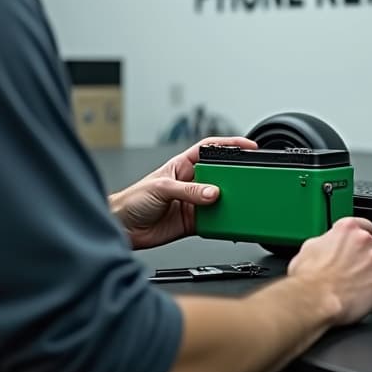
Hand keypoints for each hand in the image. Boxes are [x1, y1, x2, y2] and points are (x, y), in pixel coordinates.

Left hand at [109, 136, 257, 249]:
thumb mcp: (161, 188)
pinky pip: (213, 221)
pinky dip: (221, 223)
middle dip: (233, 178)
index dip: (230, 145)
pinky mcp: (192, 222)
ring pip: (219, 200)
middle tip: (245, 181)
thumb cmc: (132, 199)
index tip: (248, 146)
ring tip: (235, 204)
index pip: (211, 149)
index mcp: (182, 165)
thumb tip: (212, 193)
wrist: (122, 227)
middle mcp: (190, 182)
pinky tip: (225, 222)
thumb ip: (188, 190)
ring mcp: (193, 202)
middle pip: (219, 176)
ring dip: (228, 203)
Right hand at [287, 216, 371, 325]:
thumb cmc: (308, 277)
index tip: (357, 247)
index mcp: (347, 229)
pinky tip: (362, 297)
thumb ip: (327, 241)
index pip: (365, 226)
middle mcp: (365, 241)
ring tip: (357, 287)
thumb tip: (328, 246)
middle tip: (357, 269)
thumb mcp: (310, 247)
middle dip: (371, 256)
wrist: (314, 299)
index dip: (360, 239)